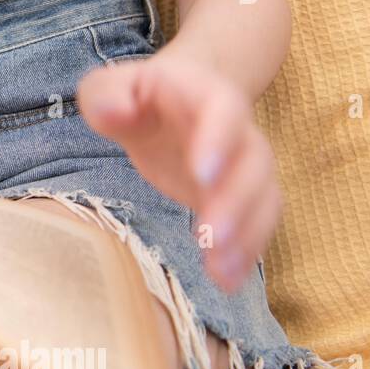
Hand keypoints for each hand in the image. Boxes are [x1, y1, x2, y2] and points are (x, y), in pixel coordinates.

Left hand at [77, 53, 281, 291]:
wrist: (173, 101)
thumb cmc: (135, 97)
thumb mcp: (109, 88)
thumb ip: (105, 96)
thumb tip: (113, 113)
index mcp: (203, 94)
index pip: (223, 110)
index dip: (218, 140)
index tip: (202, 173)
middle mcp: (237, 128)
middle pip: (252, 161)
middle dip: (237, 200)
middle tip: (213, 235)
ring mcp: (243, 163)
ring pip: (264, 196)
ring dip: (247, 235)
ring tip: (222, 271)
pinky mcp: (241, 195)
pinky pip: (257, 222)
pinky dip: (246, 251)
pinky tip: (226, 280)